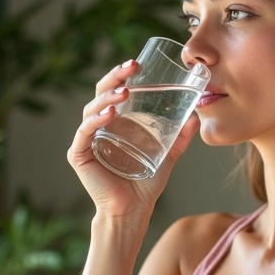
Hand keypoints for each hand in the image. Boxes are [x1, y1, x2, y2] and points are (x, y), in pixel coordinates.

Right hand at [68, 59, 200, 221]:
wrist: (132, 211)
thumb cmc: (144, 185)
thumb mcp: (167, 155)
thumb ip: (180, 137)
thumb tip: (196, 117)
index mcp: (113, 123)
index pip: (113, 91)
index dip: (121, 75)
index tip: (137, 63)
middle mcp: (96, 127)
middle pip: (101, 94)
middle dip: (115, 78)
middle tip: (132, 68)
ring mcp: (86, 140)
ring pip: (91, 109)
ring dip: (107, 97)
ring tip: (125, 91)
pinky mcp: (79, 154)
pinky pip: (85, 132)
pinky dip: (96, 120)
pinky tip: (110, 114)